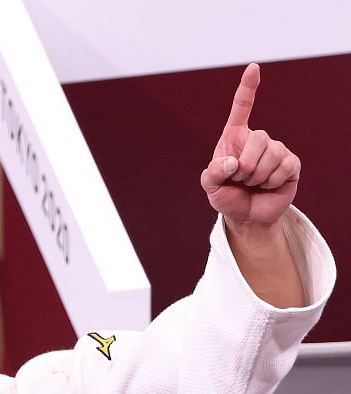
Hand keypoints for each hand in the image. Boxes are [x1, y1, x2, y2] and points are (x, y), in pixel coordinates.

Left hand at [201, 64, 299, 229]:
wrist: (246, 217)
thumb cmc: (227, 196)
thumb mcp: (210, 187)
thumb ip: (212, 173)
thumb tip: (233, 163)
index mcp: (235, 137)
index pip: (242, 108)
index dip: (247, 88)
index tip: (253, 68)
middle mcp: (258, 139)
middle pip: (259, 137)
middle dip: (246, 165)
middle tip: (242, 179)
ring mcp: (276, 149)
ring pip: (272, 154)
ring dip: (258, 176)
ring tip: (254, 184)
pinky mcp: (291, 164)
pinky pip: (284, 166)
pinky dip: (272, 181)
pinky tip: (268, 186)